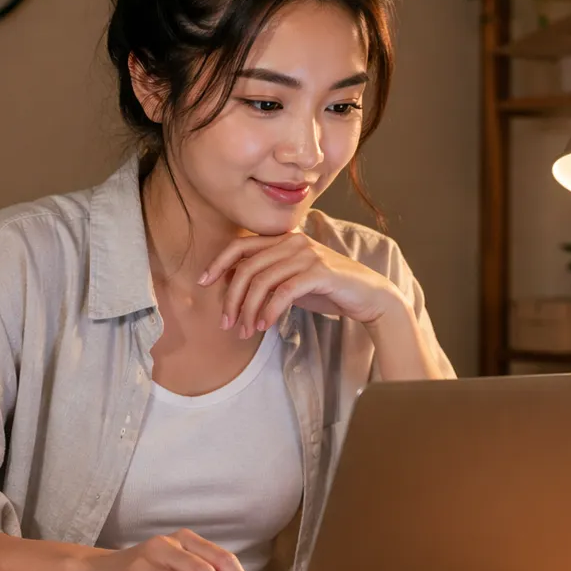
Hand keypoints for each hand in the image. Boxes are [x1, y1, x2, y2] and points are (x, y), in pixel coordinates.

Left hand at [199, 232, 409, 338]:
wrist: (367, 296)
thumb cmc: (326, 289)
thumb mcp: (289, 281)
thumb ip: (265, 278)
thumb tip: (230, 284)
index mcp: (283, 239)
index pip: (240, 245)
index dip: (218, 263)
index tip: (203, 283)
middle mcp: (293, 241)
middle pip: (247, 267)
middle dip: (232, 298)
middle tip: (227, 324)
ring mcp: (307, 254)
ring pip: (263, 281)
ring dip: (249, 310)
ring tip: (246, 331)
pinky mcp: (320, 272)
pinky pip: (284, 292)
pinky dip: (270, 310)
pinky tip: (264, 326)